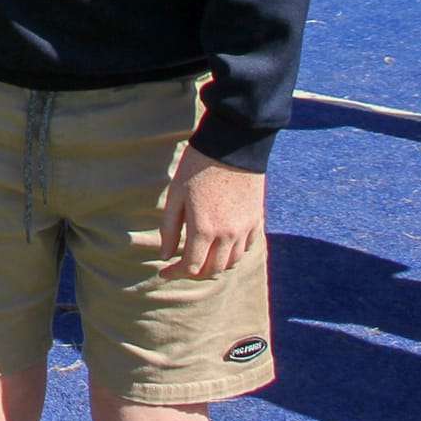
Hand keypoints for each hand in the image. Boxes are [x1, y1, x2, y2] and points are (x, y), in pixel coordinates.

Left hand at [159, 146, 264, 278]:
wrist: (232, 147)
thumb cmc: (197, 168)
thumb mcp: (176, 195)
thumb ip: (169, 229)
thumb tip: (165, 255)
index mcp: (204, 229)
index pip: (191, 267)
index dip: (175, 273)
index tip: (163, 271)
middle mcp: (227, 235)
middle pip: (213, 269)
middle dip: (194, 272)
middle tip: (180, 266)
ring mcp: (245, 229)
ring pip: (231, 262)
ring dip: (214, 265)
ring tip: (200, 257)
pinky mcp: (256, 220)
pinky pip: (247, 248)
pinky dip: (233, 254)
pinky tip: (221, 247)